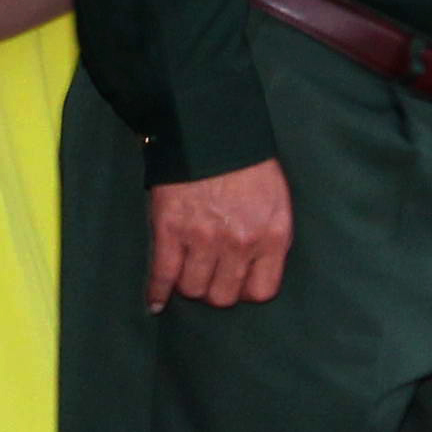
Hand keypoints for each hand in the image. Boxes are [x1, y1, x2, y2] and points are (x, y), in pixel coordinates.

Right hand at [147, 159, 292, 309]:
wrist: (207, 129)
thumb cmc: (246, 163)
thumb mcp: (276, 200)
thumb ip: (271, 235)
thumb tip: (256, 266)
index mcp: (272, 236)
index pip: (261, 291)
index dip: (244, 292)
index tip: (235, 284)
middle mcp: (240, 244)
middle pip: (223, 295)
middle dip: (214, 291)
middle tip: (207, 278)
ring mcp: (203, 239)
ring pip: (193, 289)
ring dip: (188, 287)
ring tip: (185, 277)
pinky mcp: (170, 230)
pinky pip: (163, 273)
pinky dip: (157, 292)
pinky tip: (155, 303)